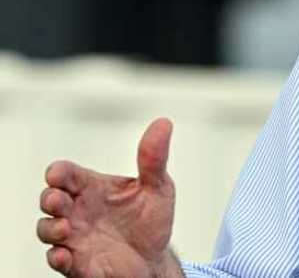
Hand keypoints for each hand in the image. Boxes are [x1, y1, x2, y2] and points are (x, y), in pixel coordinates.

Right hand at [37, 118, 182, 276]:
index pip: (67, 174)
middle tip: (59, 200)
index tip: (57, 175)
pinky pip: (57, 260)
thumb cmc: (151, 221)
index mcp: (93, 188)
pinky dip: (57, 258)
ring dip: (50, 227)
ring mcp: (75, 237)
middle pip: (50, 199)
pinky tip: (66, 255)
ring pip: (46, 229)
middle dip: (49, 198)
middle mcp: (78, 211)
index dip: (58, 173)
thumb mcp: (158, 187)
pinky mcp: (77, 262)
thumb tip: (163, 124)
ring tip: (65, 228)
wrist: (154, 259)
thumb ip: (154, 159)